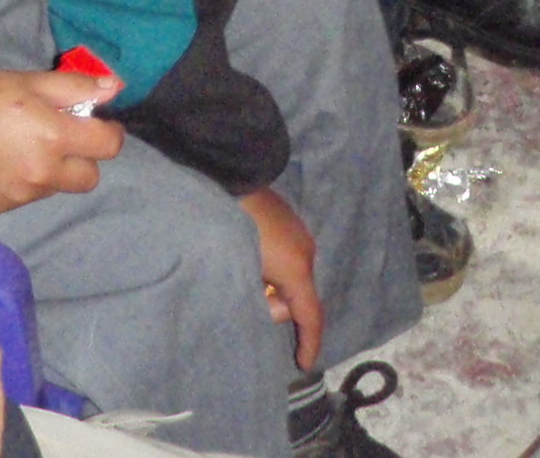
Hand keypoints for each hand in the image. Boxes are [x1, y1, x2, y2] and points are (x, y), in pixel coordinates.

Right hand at [0, 68, 122, 211]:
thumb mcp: (29, 81)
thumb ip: (75, 87)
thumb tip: (114, 88)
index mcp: (55, 136)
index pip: (108, 146)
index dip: (108, 132)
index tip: (97, 122)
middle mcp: (44, 172)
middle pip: (89, 177)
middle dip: (83, 158)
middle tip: (61, 136)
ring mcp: (22, 194)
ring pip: (56, 186)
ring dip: (52, 170)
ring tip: (22, 145)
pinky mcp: (1, 207)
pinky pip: (28, 196)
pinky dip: (24, 181)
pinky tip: (1, 161)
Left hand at [239, 189, 323, 370]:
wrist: (229, 176)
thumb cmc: (230, 228)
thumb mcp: (241, 271)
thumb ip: (258, 300)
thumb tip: (268, 305)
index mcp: (297, 267)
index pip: (310, 315)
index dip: (309, 342)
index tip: (304, 363)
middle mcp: (305, 250)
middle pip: (298, 295)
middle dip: (277, 305)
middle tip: (248, 300)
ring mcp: (298, 231)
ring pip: (291, 274)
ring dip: (272, 285)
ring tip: (242, 273)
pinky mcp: (287, 218)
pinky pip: (285, 256)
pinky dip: (271, 268)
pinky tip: (247, 258)